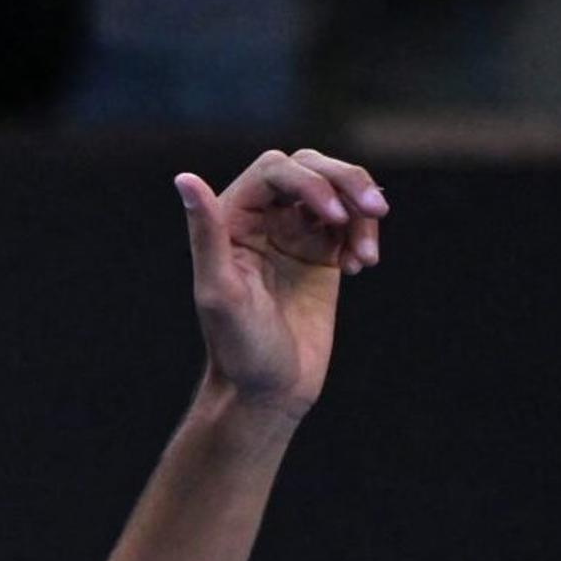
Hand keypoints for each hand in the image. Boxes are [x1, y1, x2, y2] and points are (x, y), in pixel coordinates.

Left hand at [172, 147, 384, 418]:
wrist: (270, 392)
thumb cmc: (239, 350)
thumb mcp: (219, 294)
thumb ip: (206, 234)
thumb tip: (184, 178)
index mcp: (230, 220)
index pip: (275, 170)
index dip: (310, 180)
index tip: (334, 215)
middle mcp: (261, 220)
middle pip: (311, 168)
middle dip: (347, 182)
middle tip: (376, 210)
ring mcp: (294, 234)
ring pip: (338, 190)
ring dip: (362, 210)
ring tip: (367, 254)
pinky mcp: (322, 254)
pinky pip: (352, 222)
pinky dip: (366, 232)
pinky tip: (363, 264)